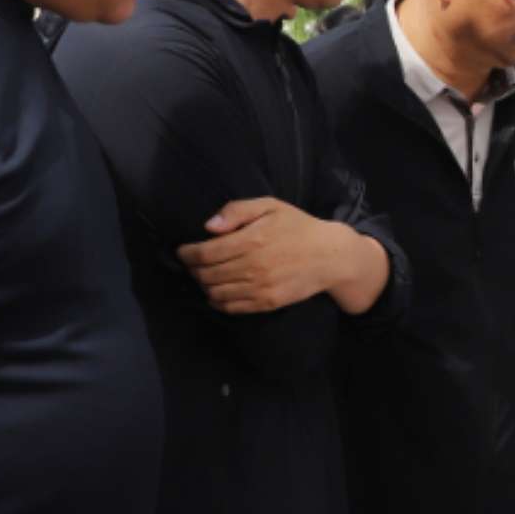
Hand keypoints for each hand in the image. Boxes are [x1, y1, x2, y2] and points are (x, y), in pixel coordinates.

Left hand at [177, 198, 374, 314]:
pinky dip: (218, 301)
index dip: (187, 253)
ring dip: (204, 285)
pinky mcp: (267, 303)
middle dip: (193, 269)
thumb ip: (237, 211)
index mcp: (252, 240)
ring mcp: (260, 287)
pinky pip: (231, 307)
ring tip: (205, 276)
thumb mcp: (270, 206)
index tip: (183, 250)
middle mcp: (253, 266)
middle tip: (193, 263)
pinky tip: (218, 292)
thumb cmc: (298, 227)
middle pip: (206, 274)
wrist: (331, 256)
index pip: (205, 253)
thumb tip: (209, 227)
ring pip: (215, 292)